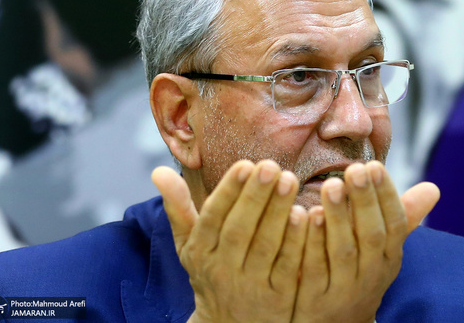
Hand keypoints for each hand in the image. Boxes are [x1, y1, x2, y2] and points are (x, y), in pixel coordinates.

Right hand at [152, 161, 308, 322]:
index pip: (212, 217)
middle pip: (239, 229)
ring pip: (265, 245)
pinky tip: (305, 215)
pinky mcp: (277, 298)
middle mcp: (222, 269)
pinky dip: (296, 241)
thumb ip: (178, 208)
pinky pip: (287, 266)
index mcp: (200, 251)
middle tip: (271, 166)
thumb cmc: (211, 272)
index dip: (228, 191)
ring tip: (289, 180)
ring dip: (277, 211)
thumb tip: (158, 171)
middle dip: (255, 196)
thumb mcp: (189, 245)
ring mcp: (250, 285)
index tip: (245, 164)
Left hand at [293, 161, 439, 322]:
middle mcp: (372, 273)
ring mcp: (345, 287)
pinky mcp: (316, 298)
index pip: (394, 223)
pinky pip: (314, 267)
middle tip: (354, 169)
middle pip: (372, 235)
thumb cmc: (361, 273)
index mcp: (389, 257)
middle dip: (364, 200)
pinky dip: (312, 241)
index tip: (374, 165)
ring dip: (338, 216)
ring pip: (344, 251)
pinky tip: (304, 214)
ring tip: (330, 185)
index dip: (386, 195)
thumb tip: (434, 188)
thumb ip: (402, 217)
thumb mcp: (384, 250)